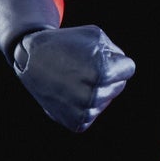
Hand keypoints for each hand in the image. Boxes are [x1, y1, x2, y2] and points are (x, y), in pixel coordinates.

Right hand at [13, 25, 134, 130]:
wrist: (30, 60)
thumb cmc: (65, 43)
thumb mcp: (95, 36)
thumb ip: (117, 53)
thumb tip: (125, 73)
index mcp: (102, 72)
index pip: (128, 69)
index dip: (115, 60)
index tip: (97, 57)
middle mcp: (93, 95)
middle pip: (119, 85)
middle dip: (107, 75)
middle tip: (82, 67)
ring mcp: (85, 111)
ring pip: (106, 99)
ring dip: (97, 90)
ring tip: (74, 79)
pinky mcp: (78, 123)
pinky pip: (94, 112)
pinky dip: (85, 103)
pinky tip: (70, 93)